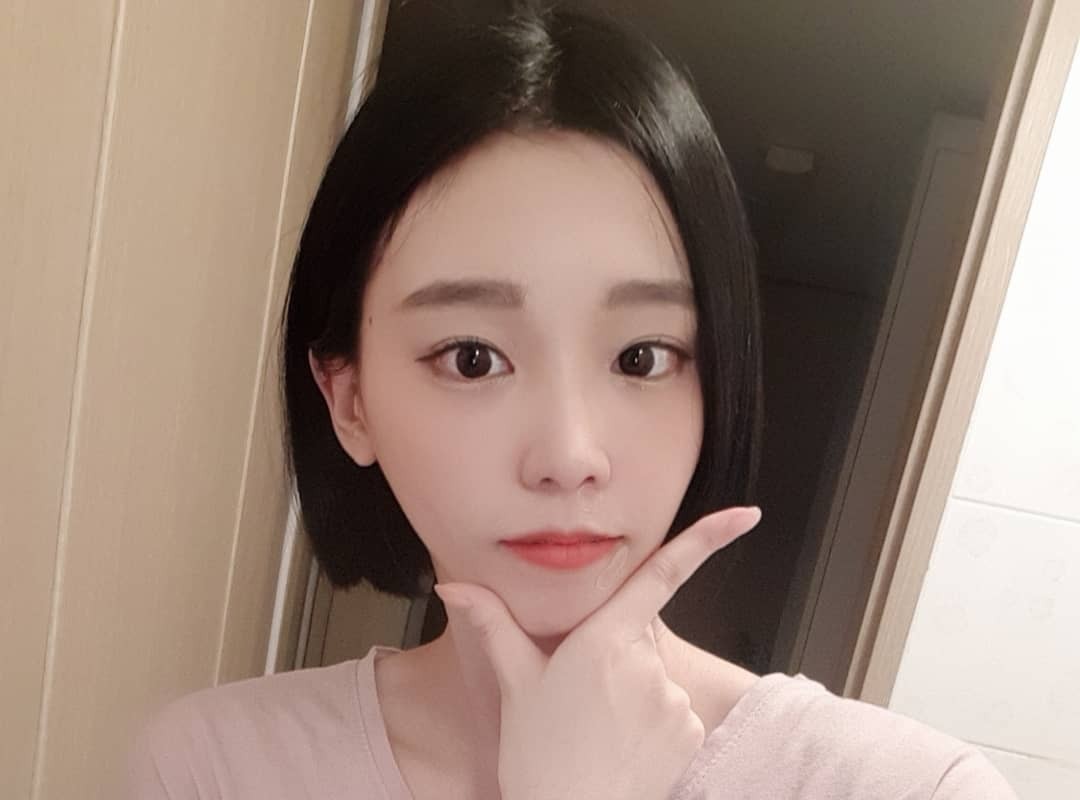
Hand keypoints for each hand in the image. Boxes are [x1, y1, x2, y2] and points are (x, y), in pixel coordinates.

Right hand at [433, 506, 761, 799]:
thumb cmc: (537, 755)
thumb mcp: (514, 683)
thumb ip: (493, 624)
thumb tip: (454, 587)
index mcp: (602, 638)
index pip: (662, 573)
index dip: (708, 538)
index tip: (745, 516)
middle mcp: (645, 662)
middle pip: (638, 634)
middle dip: (615, 650)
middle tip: (580, 695)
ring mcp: (672, 698)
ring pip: (655, 676)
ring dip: (632, 691)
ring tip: (596, 728)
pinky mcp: (690, 731)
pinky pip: (675, 711)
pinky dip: (654, 722)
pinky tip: (622, 745)